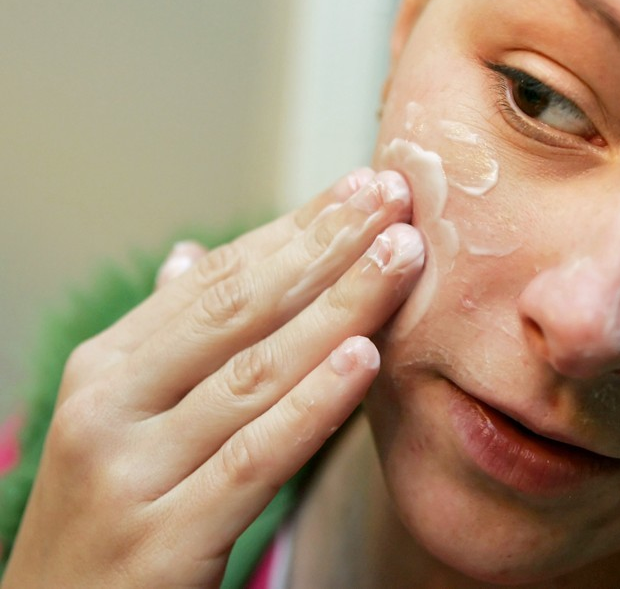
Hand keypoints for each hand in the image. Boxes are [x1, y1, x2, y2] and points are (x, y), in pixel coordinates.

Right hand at [1, 169, 423, 587]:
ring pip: (255, 373)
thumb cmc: (108, 514)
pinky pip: (254, 460)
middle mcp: (110, 407)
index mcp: (108, 368)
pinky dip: (311, 406)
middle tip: (393, 199)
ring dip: (338, 308)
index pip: (217, 280)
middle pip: (239, 310)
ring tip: (401, 258)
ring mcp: (133, 473)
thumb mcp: (123, 418)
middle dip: (326, 248)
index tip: (362, 188)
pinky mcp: (165, 541)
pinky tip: (363, 360)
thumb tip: (190, 253)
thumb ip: (165, 339)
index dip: (297, 228)